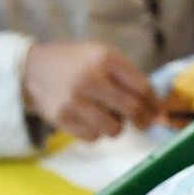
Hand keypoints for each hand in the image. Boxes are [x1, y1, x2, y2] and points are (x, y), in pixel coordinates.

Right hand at [21, 41, 159, 141]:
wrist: (34, 69)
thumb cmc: (77, 64)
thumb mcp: (102, 56)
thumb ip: (129, 78)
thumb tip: (159, 112)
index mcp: (105, 58)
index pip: (142, 87)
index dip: (154, 103)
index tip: (157, 111)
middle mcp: (90, 78)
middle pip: (132, 109)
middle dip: (143, 120)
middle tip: (142, 123)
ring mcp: (75, 100)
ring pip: (114, 129)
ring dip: (116, 127)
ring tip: (107, 116)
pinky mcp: (62, 118)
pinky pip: (93, 138)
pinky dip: (96, 132)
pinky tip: (88, 119)